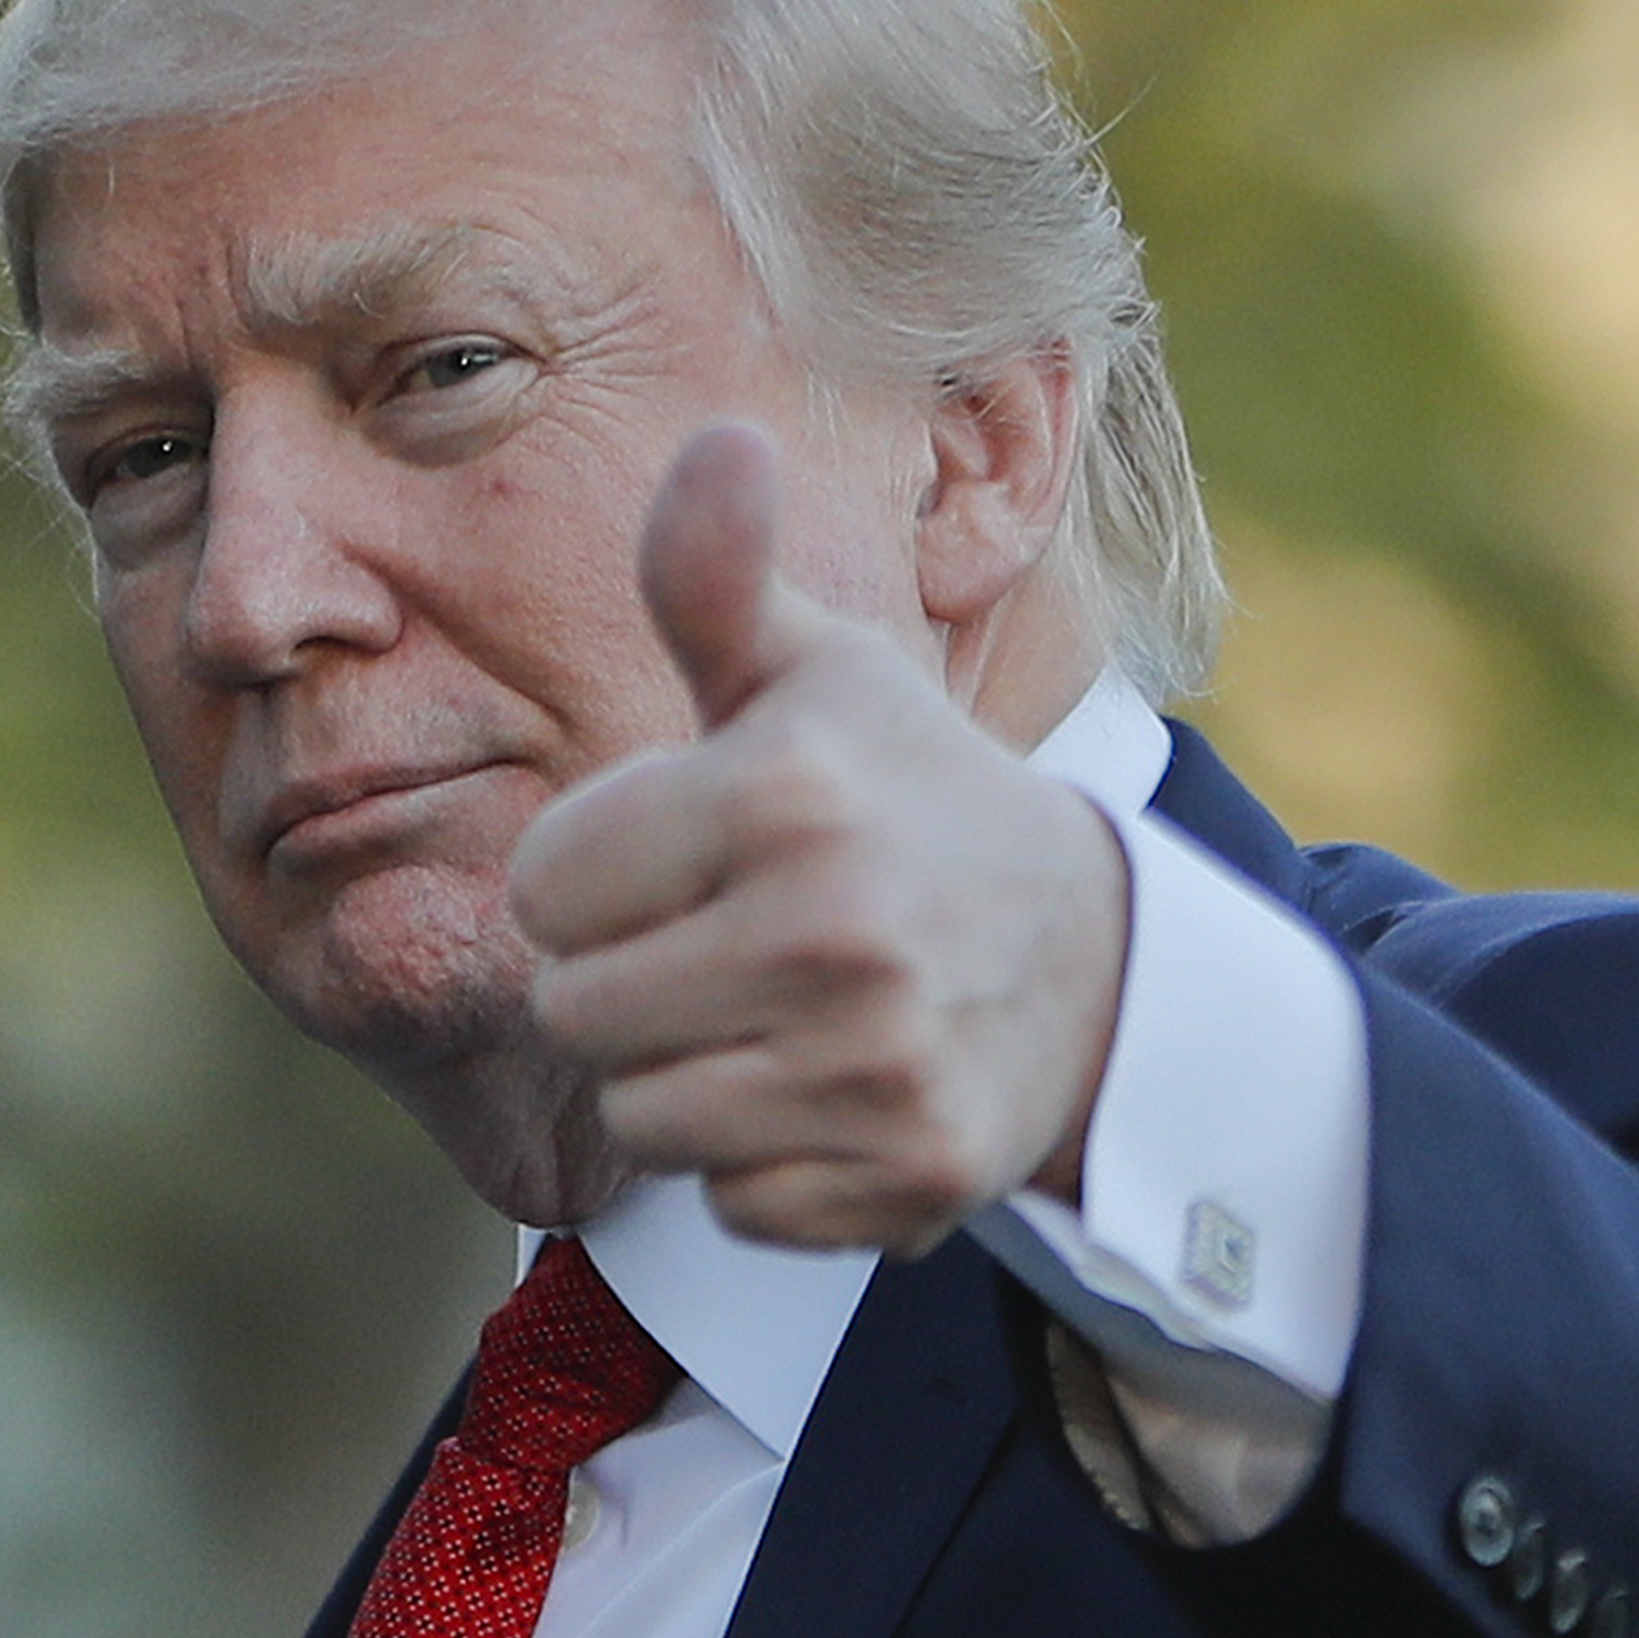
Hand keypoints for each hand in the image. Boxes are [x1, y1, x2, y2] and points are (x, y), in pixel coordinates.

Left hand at [506, 421, 1130, 1251]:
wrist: (1095, 957)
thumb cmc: (908, 795)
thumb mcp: (817, 673)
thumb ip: (716, 577)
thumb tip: (715, 435)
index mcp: (785, 794)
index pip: (544, 890)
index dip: (592, 880)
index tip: (683, 861)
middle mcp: (832, 930)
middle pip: (575, 1016)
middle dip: (627, 986)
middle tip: (727, 948)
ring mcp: (873, 1061)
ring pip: (642, 1119)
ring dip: (686, 1079)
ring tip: (775, 1019)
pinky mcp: (905, 1172)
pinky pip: (732, 1202)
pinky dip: (766, 1165)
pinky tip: (831, 1093)